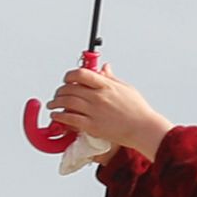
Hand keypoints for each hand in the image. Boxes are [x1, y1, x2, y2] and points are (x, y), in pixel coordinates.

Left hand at [47, 65, 172, 156]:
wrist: (143, 129)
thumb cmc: (138, 110)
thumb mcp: (125, 88)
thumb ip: (111, 78)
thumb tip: (105, 68)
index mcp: (106, 85)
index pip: (81, 74)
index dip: (70, 75)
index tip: (67, 79)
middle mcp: (98, 97)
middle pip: (70, 89)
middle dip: (60, 90)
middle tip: (58, 93)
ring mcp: (94, 112)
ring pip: (67, 103)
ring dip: (56, 103)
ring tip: (53, 104)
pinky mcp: (92, 126)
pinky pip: (70, 119)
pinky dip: (60, 117)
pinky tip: (56, 116)